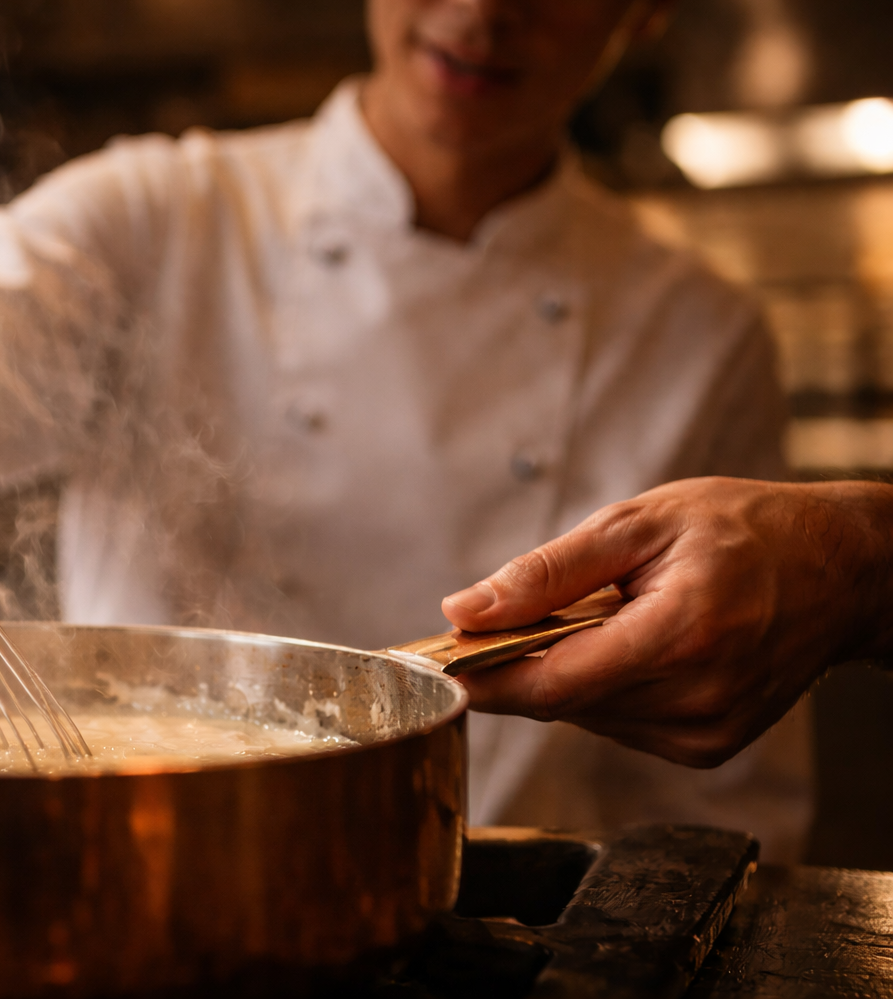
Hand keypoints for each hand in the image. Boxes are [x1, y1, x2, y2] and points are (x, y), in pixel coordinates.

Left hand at [440, 477, 892, 767]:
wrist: (842, 570)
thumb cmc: (745, 531)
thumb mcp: (637, 524)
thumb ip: (546, 572)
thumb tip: (464, 611)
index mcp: (680, 636)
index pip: (549, 682)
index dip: (481, 677)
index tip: (432, 662)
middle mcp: (696, 699)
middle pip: (560, 701)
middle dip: (518, 663)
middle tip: (500, 617)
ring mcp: (705, 733)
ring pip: (584, 715)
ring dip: (566, 671)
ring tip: (599, 616)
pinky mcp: (706, 748)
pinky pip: (617, 723)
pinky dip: (602, 687)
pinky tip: (630, 645)